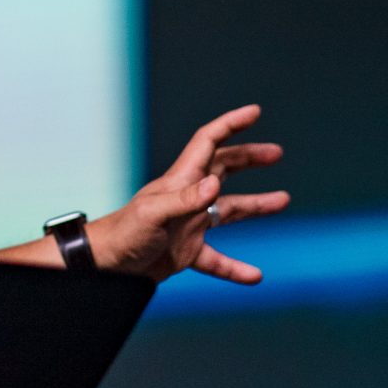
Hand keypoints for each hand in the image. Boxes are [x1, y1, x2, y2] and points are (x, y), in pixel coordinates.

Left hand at [90, 104, 288, 283]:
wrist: (105, 266)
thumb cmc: (123, 234)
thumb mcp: (154, 214)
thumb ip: (185, 199)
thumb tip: (217, 183)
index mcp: (180, 181)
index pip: (207, 142)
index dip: (230, 125)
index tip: (255, 112)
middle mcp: (187, 198)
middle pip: (223, 169)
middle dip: (248, 159)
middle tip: (275, 153)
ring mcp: (189, 224)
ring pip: (229, 210)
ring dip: (256, 205)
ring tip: (282, 200)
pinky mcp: (187, 251)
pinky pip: (218, 259)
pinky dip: (236, 267)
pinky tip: (254, 276)